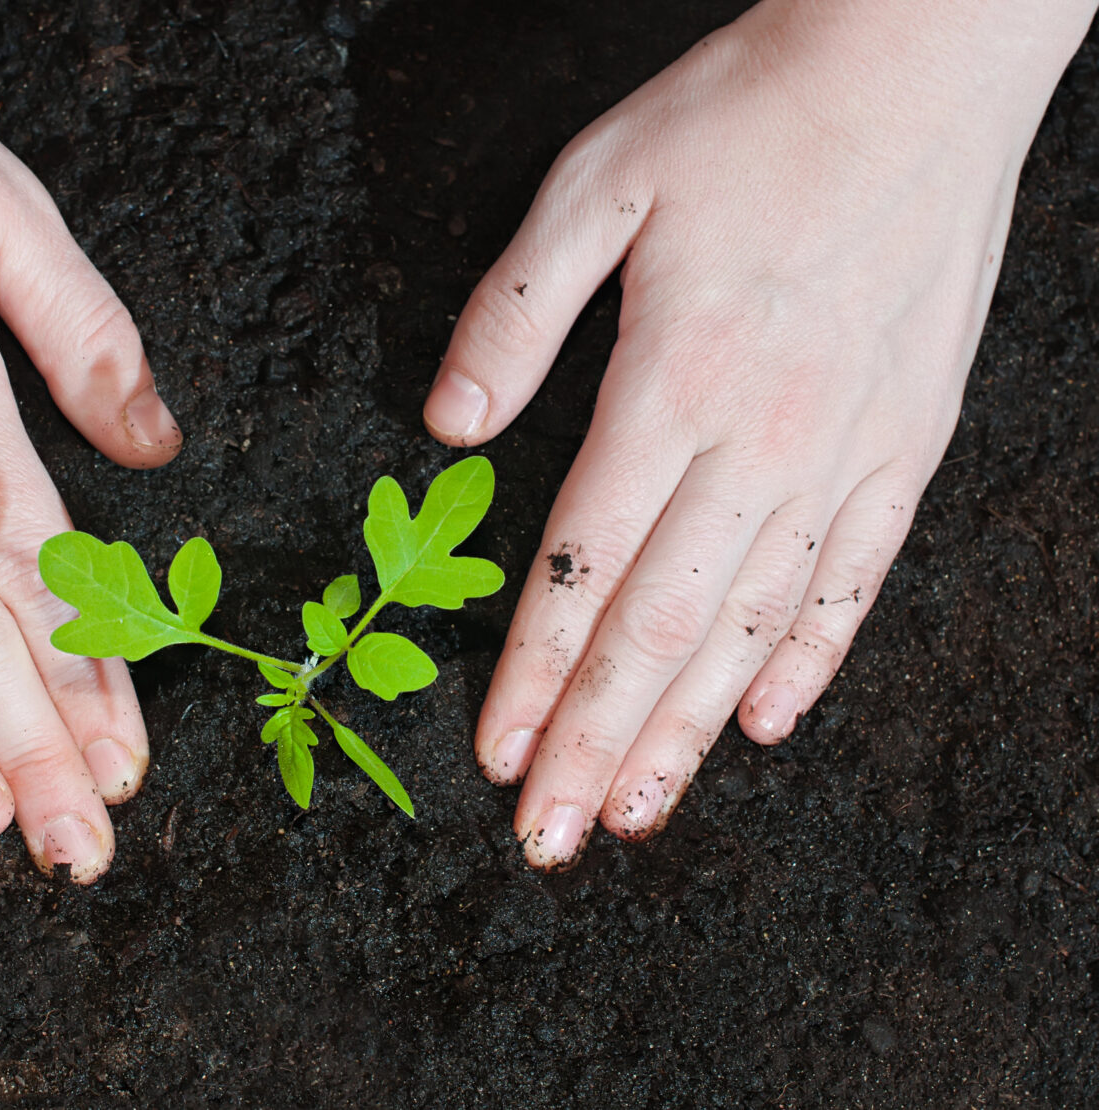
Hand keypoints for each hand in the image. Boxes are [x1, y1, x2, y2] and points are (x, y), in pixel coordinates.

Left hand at [422, 0, 1091, 867]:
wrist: (918, 66)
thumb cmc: (747, 116)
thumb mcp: (595, 187)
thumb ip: (512, 315)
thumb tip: (445, 428)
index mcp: (673, 385)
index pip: (582, 570)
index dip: (532, 677)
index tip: (493, 757)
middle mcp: (762, 441)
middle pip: (659, 628)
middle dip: (592, 743)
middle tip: (545, 838)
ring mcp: (846, 451)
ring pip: (751, 628)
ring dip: (686, 733)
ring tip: (633, 813)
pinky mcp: (907, 444)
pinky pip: (854, 578)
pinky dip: (807, 658)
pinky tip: (766, 723)